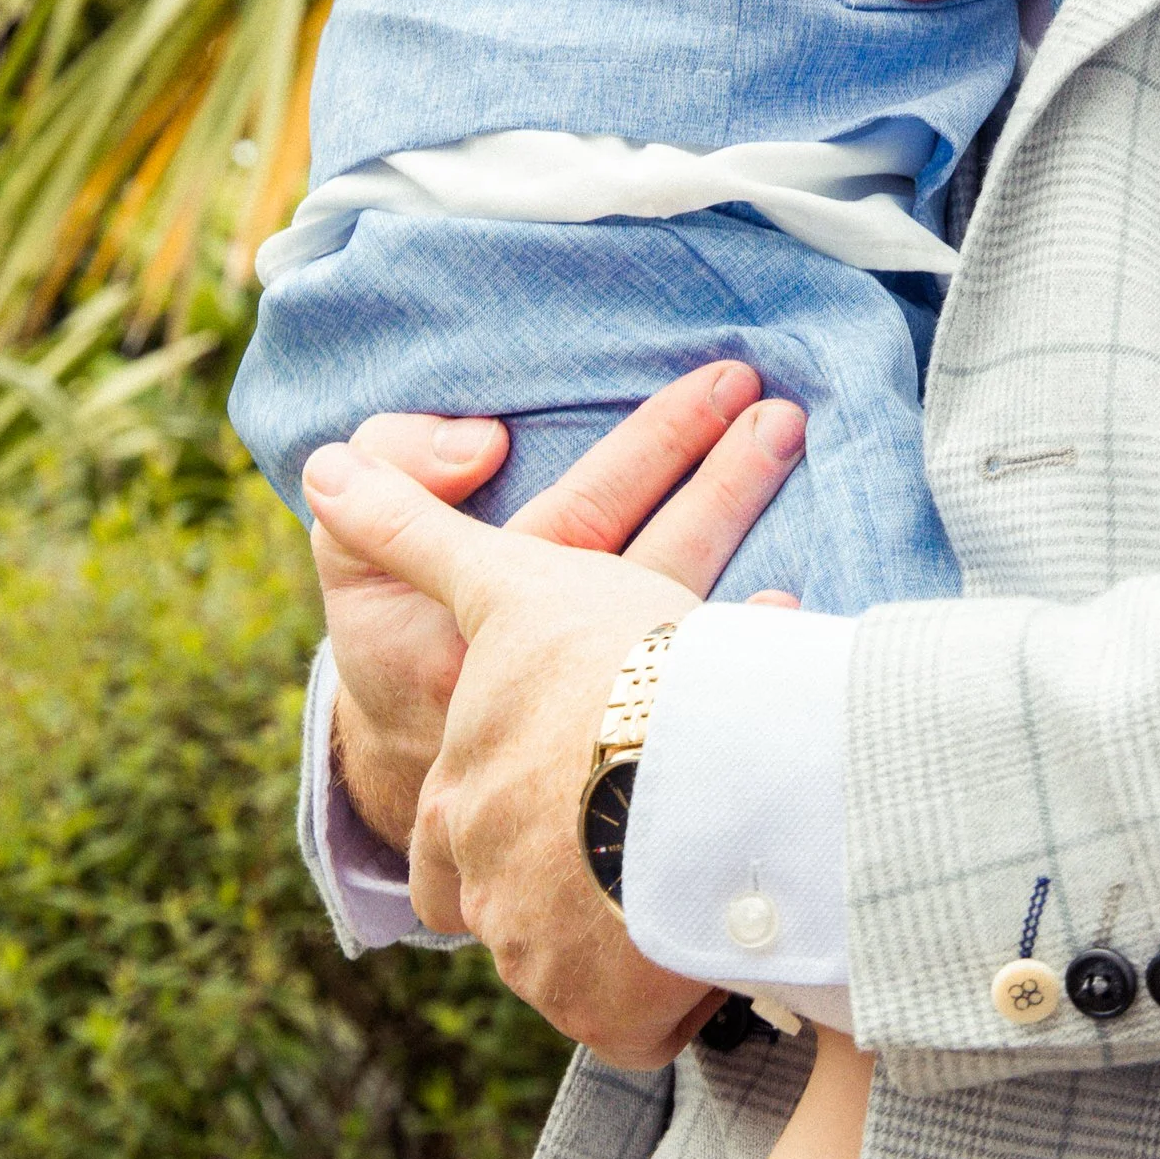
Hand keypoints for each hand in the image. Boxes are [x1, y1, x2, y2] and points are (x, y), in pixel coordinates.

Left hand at [308, 434, 762, 1067]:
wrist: (692, 777)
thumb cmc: (598, 674)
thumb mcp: (502, 581)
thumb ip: (413, 527)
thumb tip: (324, 464)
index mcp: (460, 804)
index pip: (451, 829)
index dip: (497, 806)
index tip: (568, 789)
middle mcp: (491, 892)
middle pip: (515, 901)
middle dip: (570, 874)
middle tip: (642, 844)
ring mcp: (552, 964)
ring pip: (580, 950)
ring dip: (630, 913)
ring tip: (700, 865)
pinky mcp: (622, 1018)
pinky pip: (642, 1011)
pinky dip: (676, 979)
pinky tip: (720, 930)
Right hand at [316, 363, 805, 855]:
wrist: (417, 770)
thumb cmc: (395, 629)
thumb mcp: (354, 549)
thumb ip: (396, 472)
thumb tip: (482, 444)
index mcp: (485, 619)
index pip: (582, 512)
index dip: (650, 448)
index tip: (716, 388)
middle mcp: (550, 675)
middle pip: (653, 566)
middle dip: (723, 486)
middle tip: (781, 415)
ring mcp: (595, 725)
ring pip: (685, 634)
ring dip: (747, 553)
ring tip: (804, 492)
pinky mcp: (630, 761)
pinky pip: (702, 715)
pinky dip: (751, 669)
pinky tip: (796, 630)